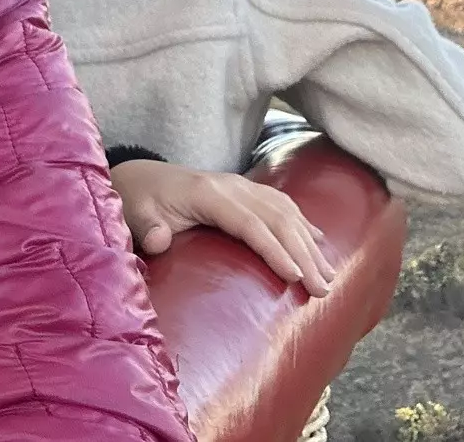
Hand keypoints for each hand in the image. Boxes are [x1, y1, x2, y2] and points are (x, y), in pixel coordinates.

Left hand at [109, 159, 334, 296]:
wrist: (142, 176)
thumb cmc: (139, 201)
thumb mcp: (135, 213)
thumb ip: (147, 227)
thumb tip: (157, 241)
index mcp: (208, 193)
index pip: (249, 222)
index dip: (273, 248)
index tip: (294, 276)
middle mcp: (232, 186)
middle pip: (277, 218)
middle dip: (303, 253)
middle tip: (322, 288)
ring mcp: (242, 186)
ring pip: (285, 212)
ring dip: (309, 243)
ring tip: (328, 276)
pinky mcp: (246, 192)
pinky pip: (281, 205)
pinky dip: (302, 224)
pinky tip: (319, 242)